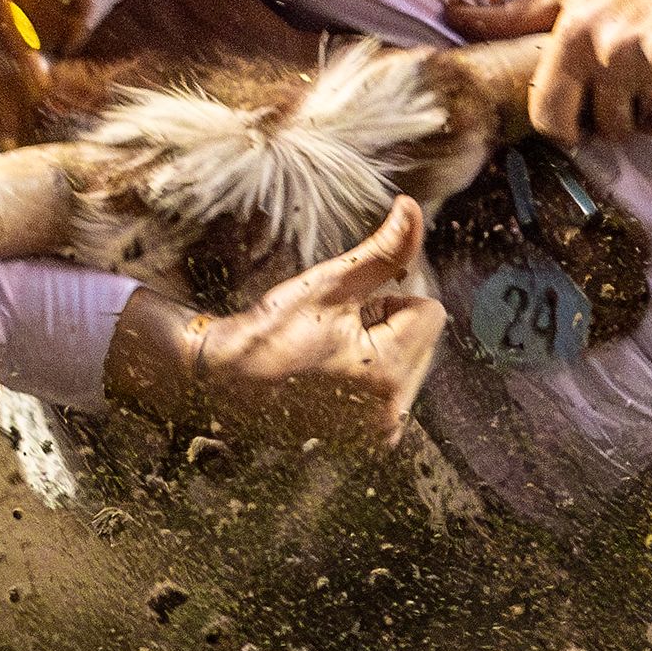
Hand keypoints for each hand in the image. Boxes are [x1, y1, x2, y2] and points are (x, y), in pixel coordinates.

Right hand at [103, 196, 442, 449]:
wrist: (222, 383)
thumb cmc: (271, 332)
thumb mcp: (330, 284)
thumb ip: (383, 250)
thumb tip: (412, 208)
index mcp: (387, 375)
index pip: (429, 312)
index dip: (390, 300)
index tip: (348, 313)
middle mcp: (391, 415)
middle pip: (424, 341)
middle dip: (390, 326)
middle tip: (335, 335)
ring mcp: (380, 434)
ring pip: (410, 364)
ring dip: (382, 351)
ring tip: (331, 357)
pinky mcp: (369, 442)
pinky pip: (394, 391)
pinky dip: (373, 377)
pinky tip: (332, 377)